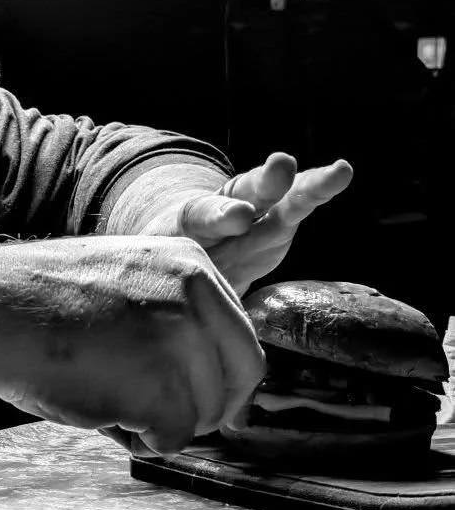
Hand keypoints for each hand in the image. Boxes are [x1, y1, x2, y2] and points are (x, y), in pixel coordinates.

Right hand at [0, 234, 264, 455]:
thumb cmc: (38, 308)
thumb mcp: (126, 282)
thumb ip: (175, 315)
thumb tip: (213, 376)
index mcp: (192, 262)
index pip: (241, 339)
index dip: (220, 381)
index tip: (199, 401)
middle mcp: (196, 293)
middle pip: (239, 379)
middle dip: (205, 410)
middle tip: (159, 419)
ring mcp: (181, 339)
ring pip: (206, 415)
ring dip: (159, 423)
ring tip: (106, 398)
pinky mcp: (161, 387)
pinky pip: (172, 440)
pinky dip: (137, 441)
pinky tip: (99, 410)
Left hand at [173, 151, 352, 294]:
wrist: (188, 256)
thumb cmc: (175, 268)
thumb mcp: (167, 274)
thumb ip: (177, 285)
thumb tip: (175, 344)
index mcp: (190, 223)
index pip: (205, 215)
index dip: (222, 215)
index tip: (241, 216)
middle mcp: (227, 213)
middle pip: (245, 195)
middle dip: (264, 183)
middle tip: (281, 165)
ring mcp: (257, 216)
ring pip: (281, 200)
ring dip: (307, 187)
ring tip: (337, 173)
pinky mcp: (280, 225)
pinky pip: (299, 207)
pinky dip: (319, 190)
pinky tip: (342, 172)